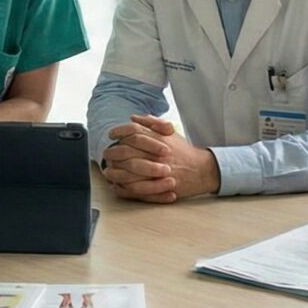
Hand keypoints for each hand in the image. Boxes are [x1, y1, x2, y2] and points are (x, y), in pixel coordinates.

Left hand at [101, 115, 219, 202]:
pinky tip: (118, 186)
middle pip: (128, 151)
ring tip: (108, 171)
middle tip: (105, 154)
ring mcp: (158, 171)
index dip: (120, 132)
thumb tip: (133, 118)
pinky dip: (125, 188)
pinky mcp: (160, 187)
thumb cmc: (184, 152)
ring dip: (116, 172)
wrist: (202, 170)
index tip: (111, 135)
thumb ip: (152, 123)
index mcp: (159, 139)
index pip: (134, 132)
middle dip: (113, 152)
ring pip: (129, 172)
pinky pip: (137, 188)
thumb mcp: (170, 133)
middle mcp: (157, 154)